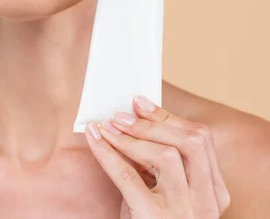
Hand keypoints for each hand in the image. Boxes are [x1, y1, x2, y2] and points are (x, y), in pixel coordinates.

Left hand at [85, 95, 230, 217]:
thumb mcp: (169, 194)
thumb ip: (160, 163)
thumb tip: (132, 119)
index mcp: (214, 192)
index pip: (201, 141)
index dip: (169, 117)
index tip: (141, 102)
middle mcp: (205, 202)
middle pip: (191, 143)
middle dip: (154, 122)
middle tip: (122, 114)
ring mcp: (184, 212)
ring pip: (166, 156)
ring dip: (132, 137)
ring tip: (108, 127)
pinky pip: (129, 177)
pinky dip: (108, 153)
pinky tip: (95, 140)